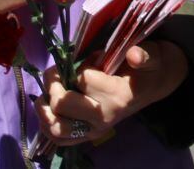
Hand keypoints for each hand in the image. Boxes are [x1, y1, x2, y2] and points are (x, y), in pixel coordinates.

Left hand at [35, 41, 187, 144]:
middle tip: (54, 73)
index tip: (78, 60)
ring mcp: (94, 130)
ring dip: (44, 109)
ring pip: (56, 127)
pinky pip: (59, 139)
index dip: (74, 67)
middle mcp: (104, 117)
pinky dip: (47, 125)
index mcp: (117, 95)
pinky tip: (48, 109)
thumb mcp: (149, 56)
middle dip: (52, 85)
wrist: (150, 88)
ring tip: (46, 94)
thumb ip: (142, 55)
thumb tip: (134, 55)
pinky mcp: (86, 136)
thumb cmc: (145, 69)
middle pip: (63, 104)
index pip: (82, 80)